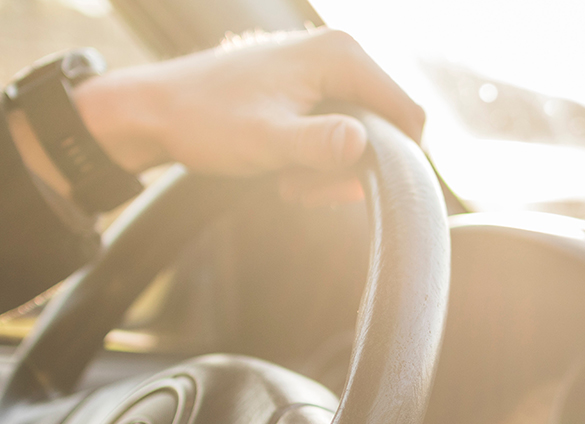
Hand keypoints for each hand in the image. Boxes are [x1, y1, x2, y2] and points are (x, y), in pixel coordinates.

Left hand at [69, 28, 423, 206]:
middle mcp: (340, 54)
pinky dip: (317, 159)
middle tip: (304, 188)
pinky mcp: (310, 86)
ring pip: (361, 136)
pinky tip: (284, 168)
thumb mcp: (266, 140)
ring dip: (330, 170)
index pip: (409, 115)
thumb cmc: (205, 121)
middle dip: (351, 169)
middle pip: (386, 128)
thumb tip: (363, 145)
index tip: (347, 187)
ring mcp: (324, 69)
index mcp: (341, 56)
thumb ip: (318, 144)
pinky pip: (337, 131)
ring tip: (287, 179)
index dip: (394, 161)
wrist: (154, 111)